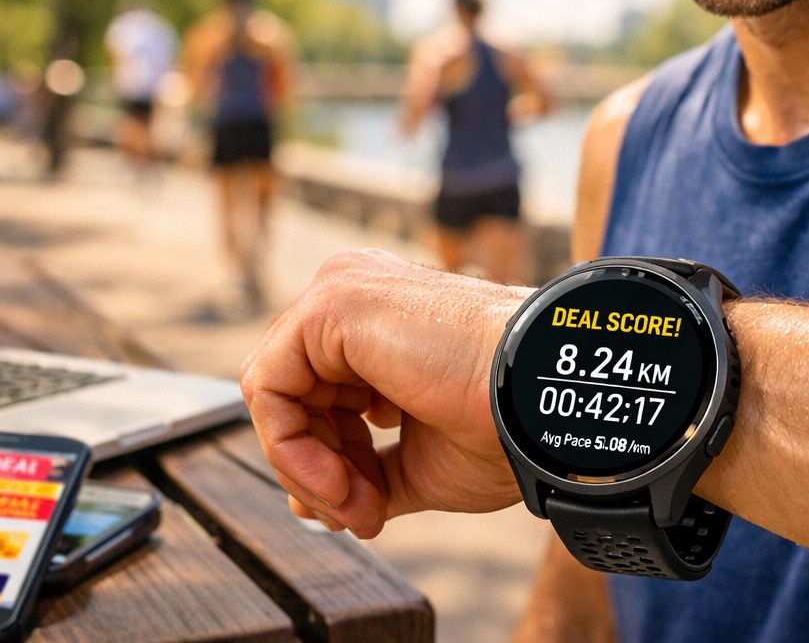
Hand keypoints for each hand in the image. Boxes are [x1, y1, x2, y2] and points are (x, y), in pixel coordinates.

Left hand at [240, 249, 527, 536]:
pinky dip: (293, 448)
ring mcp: (341, 292)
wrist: (540, 401)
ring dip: (309, 469)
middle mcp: (356, 296)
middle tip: (363, 516)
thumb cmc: (502, 425)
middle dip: (321, 471)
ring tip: (361, 505)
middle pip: (294, 396)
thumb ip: (363, 472)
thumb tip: (308, 503)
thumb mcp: (419, 460)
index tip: (367, 513)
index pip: (320, 396)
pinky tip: (342, 481)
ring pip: (275, 395)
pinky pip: (269, 388)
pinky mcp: (329, 305)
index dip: (332, 465)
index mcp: (381, 323)